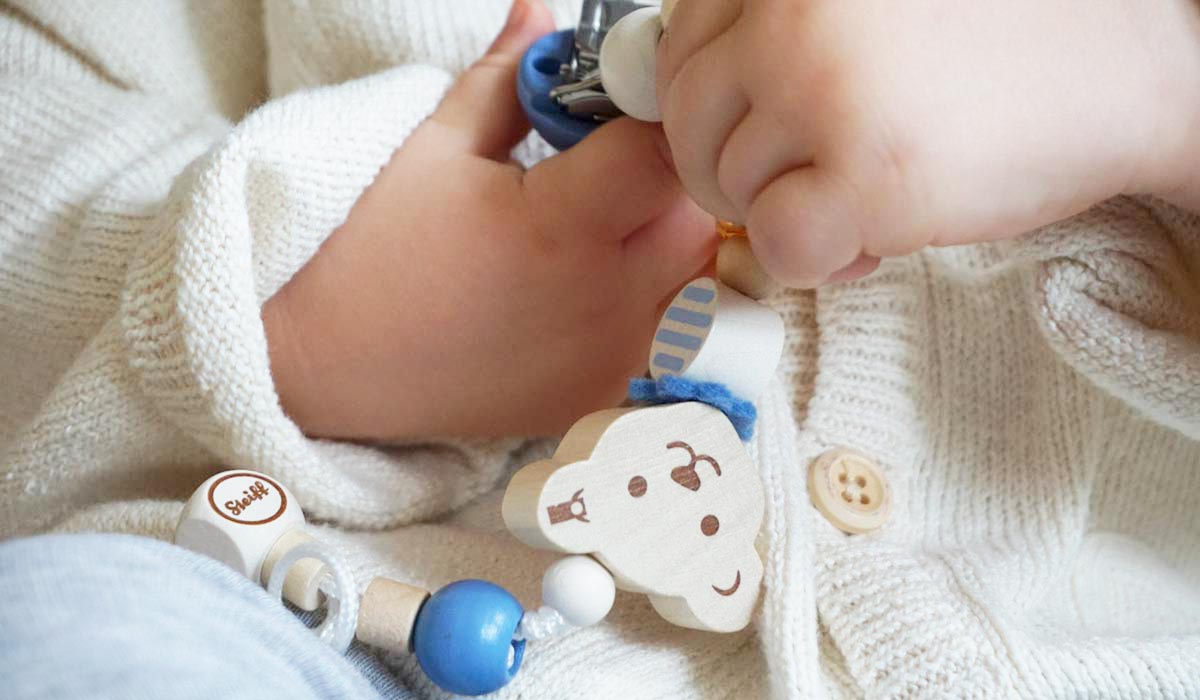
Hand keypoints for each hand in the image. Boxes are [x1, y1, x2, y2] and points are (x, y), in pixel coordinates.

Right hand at [264, 0, 711, 439]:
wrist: (340, 367)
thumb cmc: (380, 251)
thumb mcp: (436, 148)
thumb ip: (508, 78)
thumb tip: (545, 9)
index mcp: (560, 225)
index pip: (662, 150)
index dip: (651, 121)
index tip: (624, 113)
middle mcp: (602, 299)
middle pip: (697, 218)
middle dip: (671, 183)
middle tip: (618, 173)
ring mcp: (610, 359)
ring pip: (700, 284)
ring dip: (677, 248)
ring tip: (616, 232)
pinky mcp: (604, 396)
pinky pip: (672, 343)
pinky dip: (661, 312)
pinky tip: (606, 293)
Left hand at [658, 0, 1199, 286]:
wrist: (1132, 76)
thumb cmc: (1010, 40)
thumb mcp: (869, 6)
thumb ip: (783, 30)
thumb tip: (692, 95)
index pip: (683, 41)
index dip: (708, 101)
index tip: (741, 128)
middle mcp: (793, 14)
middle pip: (690, 119)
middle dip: (731, 168)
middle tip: (792, 183)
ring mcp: (821, 90)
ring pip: (731, 188)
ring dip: (786, 213)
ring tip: (859, 200)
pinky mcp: (862, 176)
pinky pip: (779, 245)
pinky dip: (817, 260)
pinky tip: (871, 237)